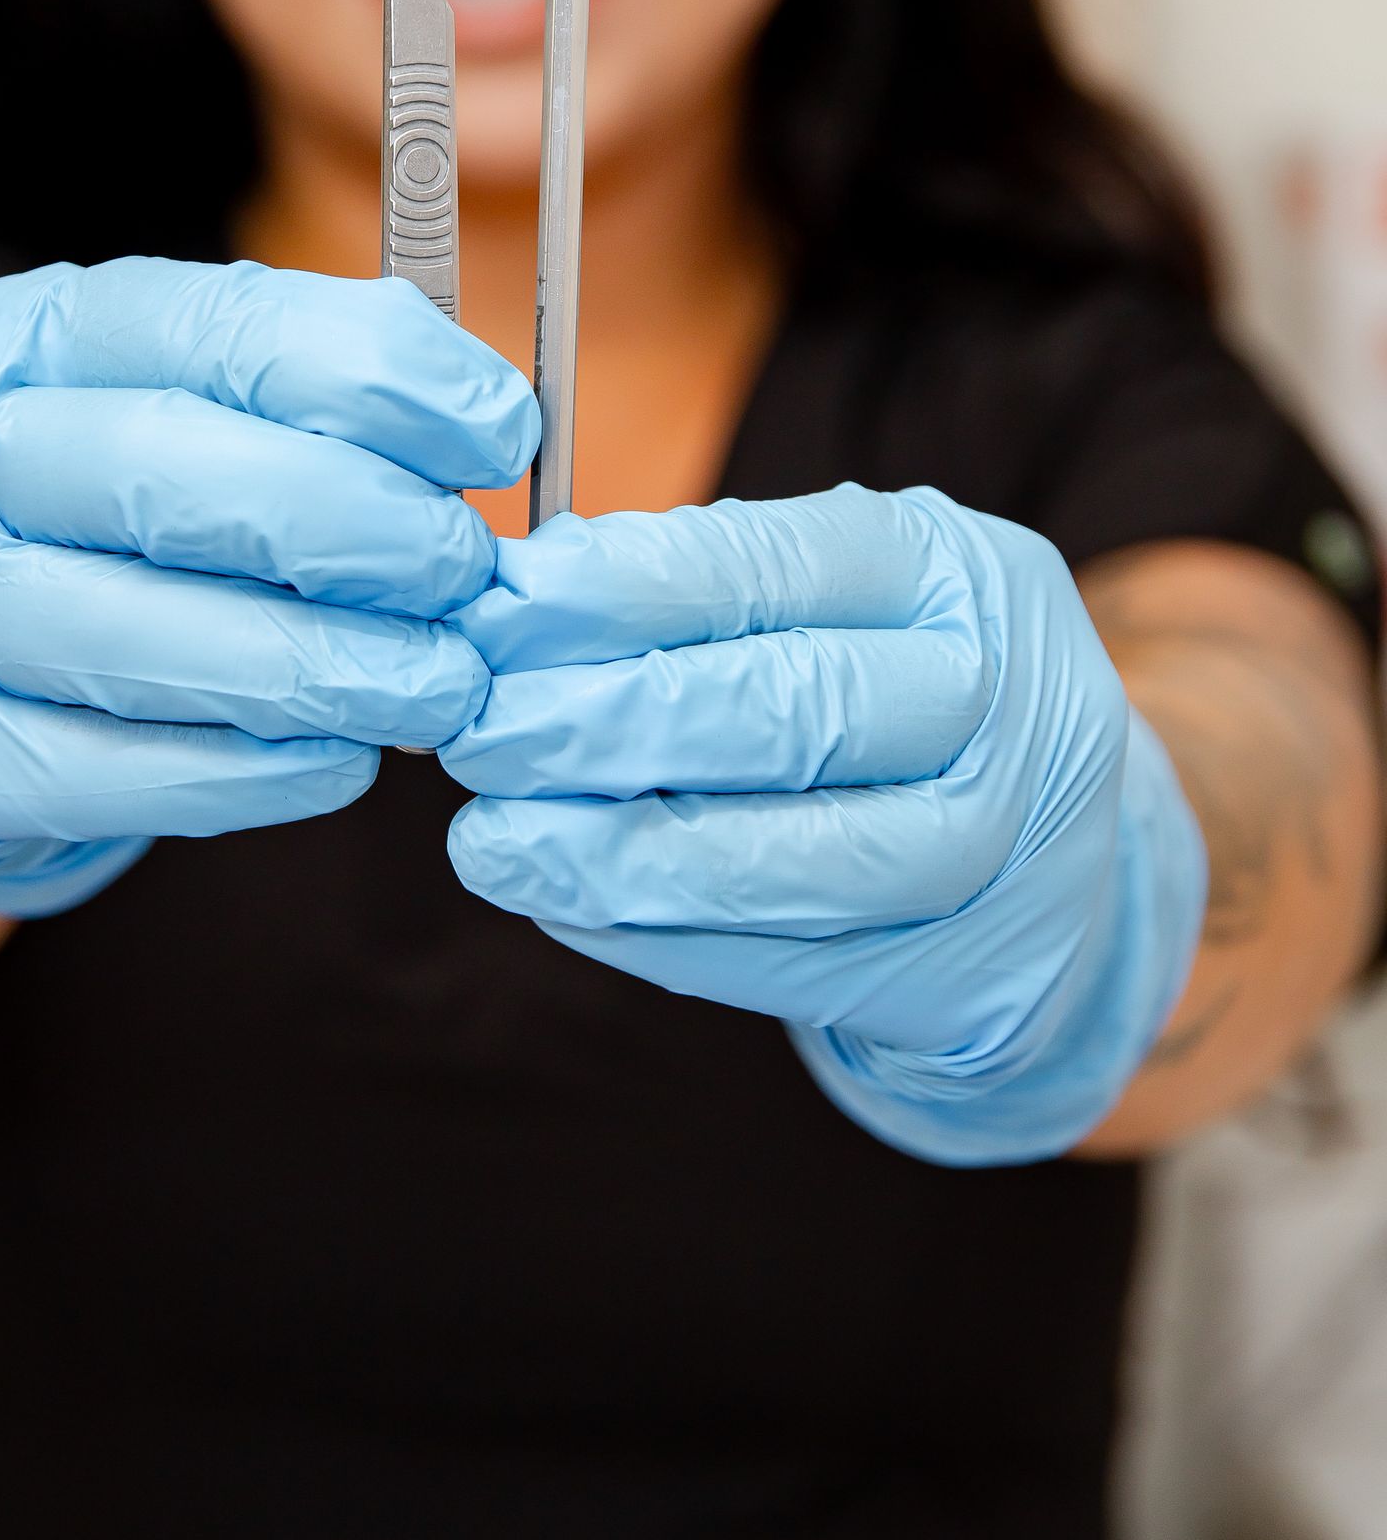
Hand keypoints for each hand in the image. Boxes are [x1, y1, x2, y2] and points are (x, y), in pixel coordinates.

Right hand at [0, 258, 537, 915]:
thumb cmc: (92, 519)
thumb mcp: (169, 403)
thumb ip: (305, 394)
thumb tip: (489, 418)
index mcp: (30, 332)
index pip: (221, 324)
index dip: (383, 377)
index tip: (503, 433)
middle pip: (173, 470)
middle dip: (359, 525)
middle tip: (466, 572)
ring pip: (144, 636)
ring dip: (326, 665)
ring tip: (439, 682)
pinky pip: (122, 773)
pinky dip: (257, 771)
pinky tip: (344, 756)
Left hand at [440, 485, 1206, 1162]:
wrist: (1064, 853)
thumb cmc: (896, 692)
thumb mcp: (837, 599)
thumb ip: (698, 594)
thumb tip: (515, 606)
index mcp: (958, 570)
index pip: (775, 563)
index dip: (625, 591)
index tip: (500, 612)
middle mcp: (1006, 699)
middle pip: (787, 709)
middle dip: (602, 723)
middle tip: (476, 734)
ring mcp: (1007, 848)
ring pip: (792, 859)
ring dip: (613, 853)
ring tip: (490, 841)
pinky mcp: (977, 975)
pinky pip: (791, 967)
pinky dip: (659, 939)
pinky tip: (563, 907)